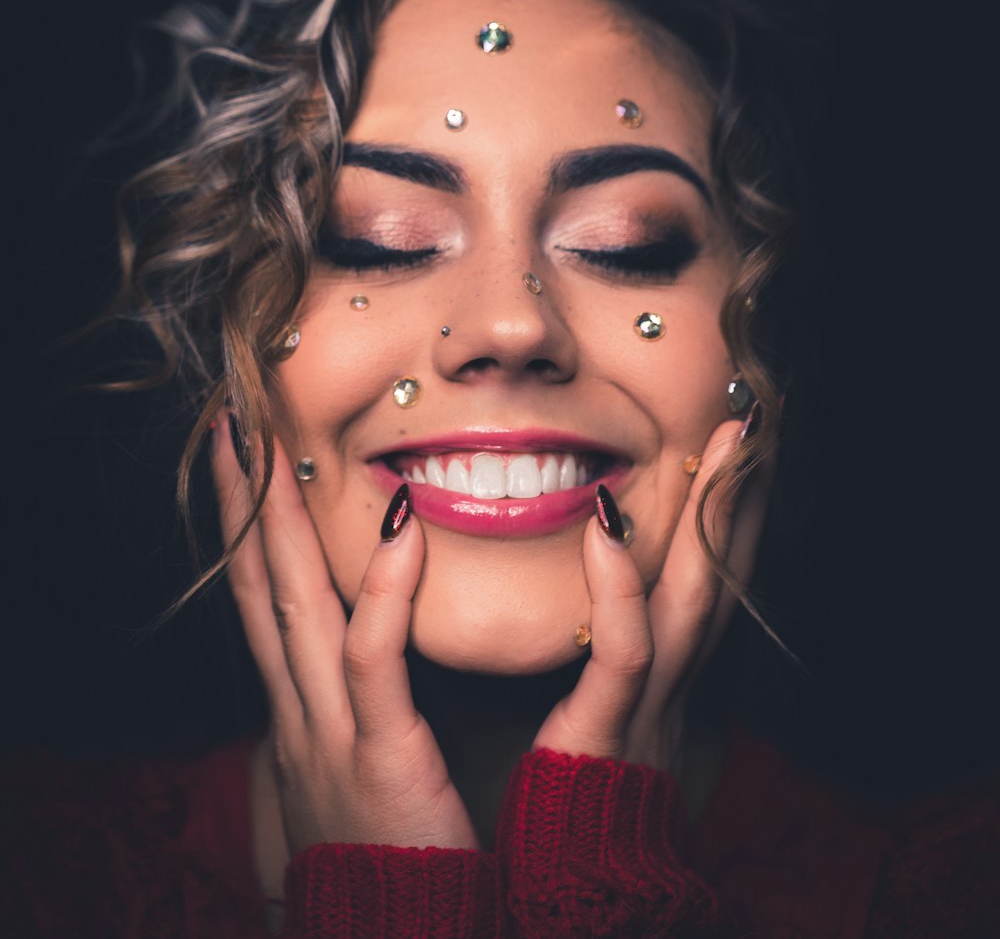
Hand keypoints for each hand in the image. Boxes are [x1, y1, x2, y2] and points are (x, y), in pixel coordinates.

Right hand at [212, 419, 478, 853]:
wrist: (395, 936)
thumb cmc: (393, 852)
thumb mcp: (357, 768)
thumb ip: (356, 708)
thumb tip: (364, 652)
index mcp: (301, 711)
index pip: (264, 599)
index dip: (249, 527)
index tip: (243, 461)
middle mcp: (299, 711)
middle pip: (259, 585)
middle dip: (242, 502)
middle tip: (229, 425)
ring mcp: (329, 730)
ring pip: (292, 605)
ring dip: (277, 519)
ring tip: (267, 445)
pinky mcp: (379, 754)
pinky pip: (373, 659)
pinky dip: (381, 588)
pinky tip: (396, 524)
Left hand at [533, 418, 772, 772]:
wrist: (563, 893)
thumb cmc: (559, 803)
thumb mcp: (591, 715)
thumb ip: (594, 656)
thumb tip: (585, 590)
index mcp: (658, 681)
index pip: (696, 581)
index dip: (720, 517)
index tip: (726, 449)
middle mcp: (668, 689)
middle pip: (715, 576)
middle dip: (737, 499)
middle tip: (749, 423)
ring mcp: (646, 710)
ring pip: (691, 600)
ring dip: (711, 519)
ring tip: (723, 445)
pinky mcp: (606, 735)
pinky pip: (624, 656)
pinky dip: (620, 591)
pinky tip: (607, 527)